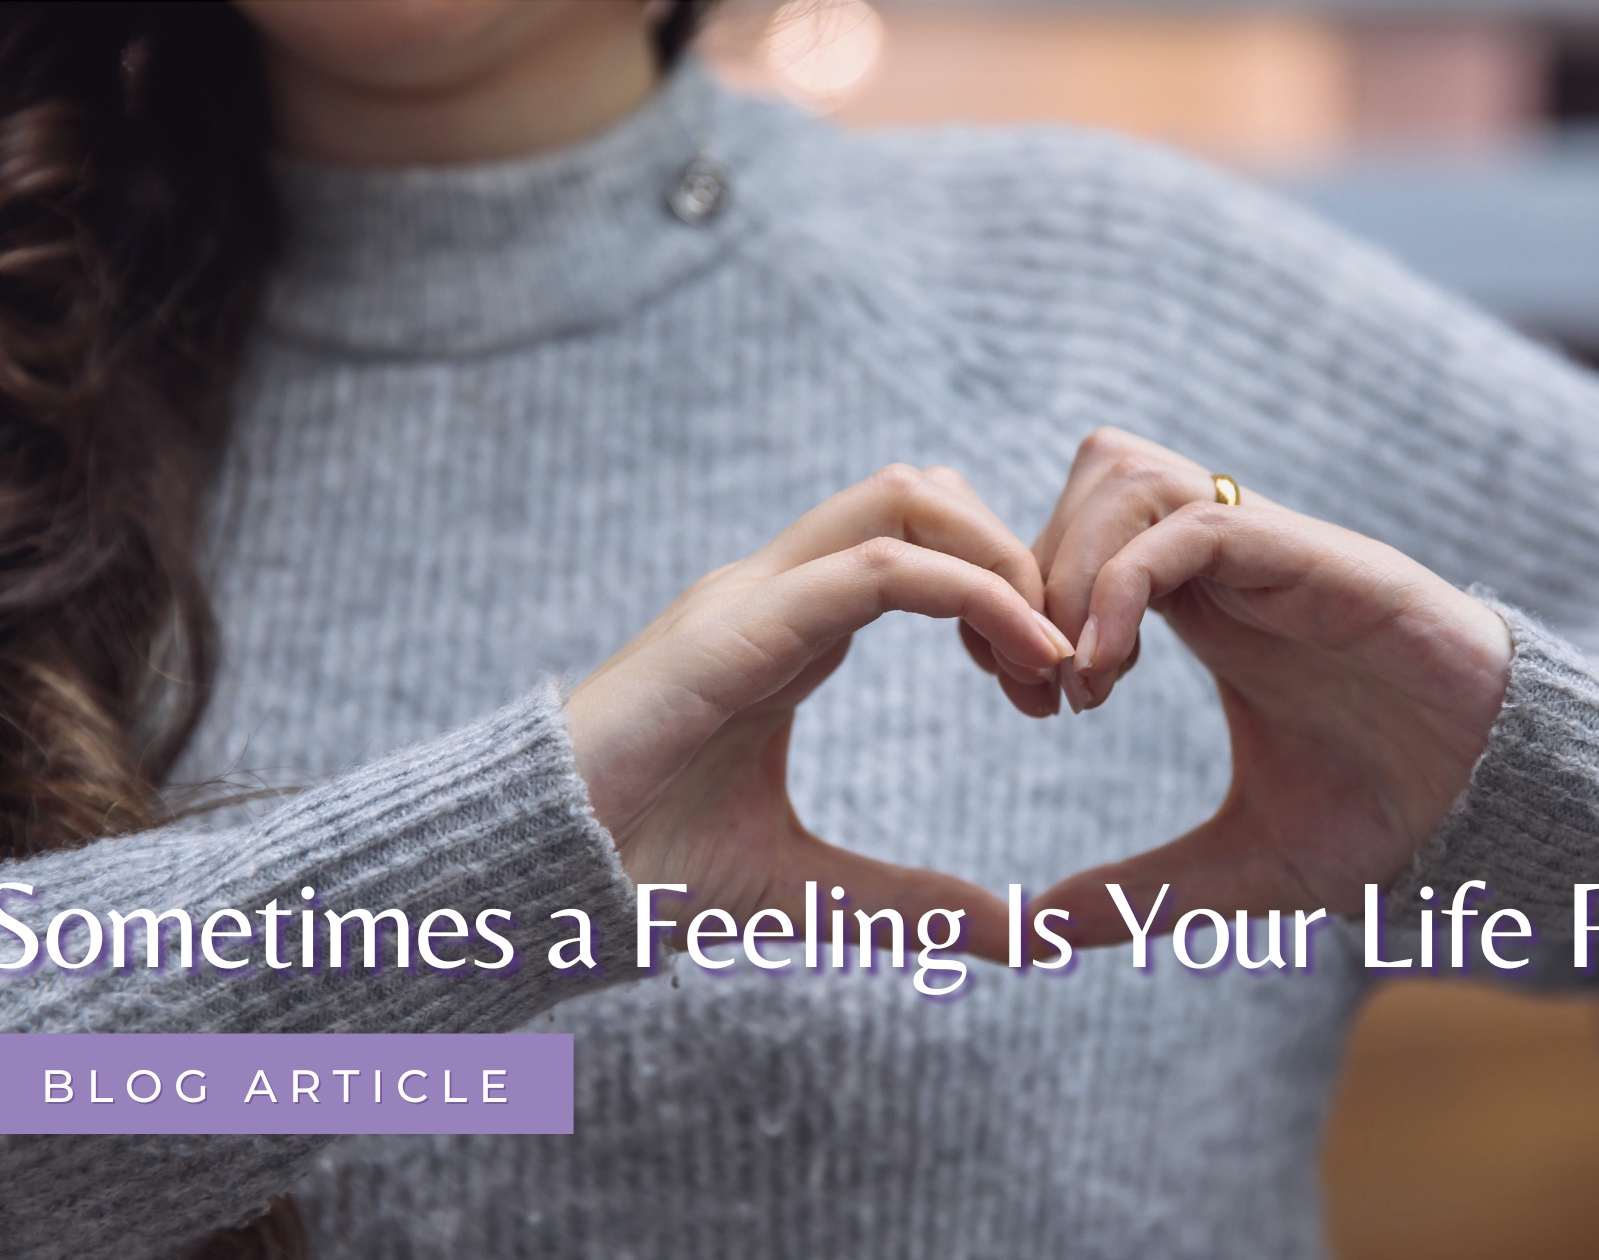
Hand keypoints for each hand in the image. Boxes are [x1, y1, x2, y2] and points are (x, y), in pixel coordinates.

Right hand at [564, 465, 1073, 961]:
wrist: (537, 887)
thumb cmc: (646, 878)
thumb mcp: (811, 889)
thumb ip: (912, 902)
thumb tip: (1018, 936)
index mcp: (788, 632)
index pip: (918, 545)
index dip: (1003, 594)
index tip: (1051, 687)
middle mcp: (773, 593)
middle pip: (924, 492)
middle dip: (1014, 557)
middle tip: (1060, 666)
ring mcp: (751, 598)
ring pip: (907, 497)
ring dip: (1001, 559)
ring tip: (1048, 658)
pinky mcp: (735, 626)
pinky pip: (877, 567)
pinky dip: (970, 590)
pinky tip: (1023, 658)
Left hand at [1025, 429, 1513, 942]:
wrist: (1499, 804)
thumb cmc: (1389, 814)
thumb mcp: (1234, 868)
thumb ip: (1132, 894)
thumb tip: (1023, 936)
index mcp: (1205, 605)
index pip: (1078, 534)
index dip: (1023, 599)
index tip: (1022, 697)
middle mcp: (1228, 560)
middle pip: (1089, 482)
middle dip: (1032, 579)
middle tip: (1035, 691)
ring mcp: (1268, 551)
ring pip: (1125, 476)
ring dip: (1073, 571)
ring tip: (1080, 682)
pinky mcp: (1311, 559)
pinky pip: (1188, 524)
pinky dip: (1122, 585)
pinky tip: (1108, 674)